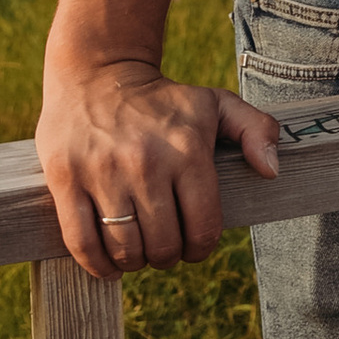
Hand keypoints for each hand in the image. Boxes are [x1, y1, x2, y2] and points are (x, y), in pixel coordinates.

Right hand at [35, 54, 281, 281]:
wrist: (97, 72)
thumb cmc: (162, 100)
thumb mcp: (216, 103)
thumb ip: (256, 129)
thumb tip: (271, 170)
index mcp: (187, 151)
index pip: (203, 227)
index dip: (201, 248)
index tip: (193, 246)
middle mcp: (147, 164)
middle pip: (163, 245)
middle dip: (167, 256)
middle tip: (163, 248)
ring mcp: (103, 172)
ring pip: (124, 248)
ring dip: (134, 262)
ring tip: (137, 252)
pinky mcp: (66, 179)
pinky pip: (80, 240)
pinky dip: (97, 264)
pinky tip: (107, 265)